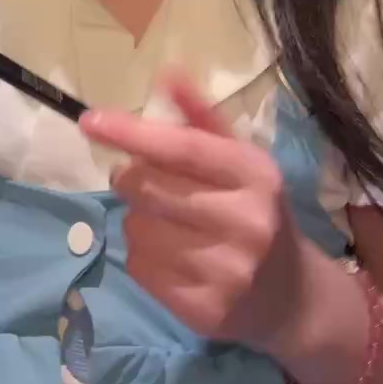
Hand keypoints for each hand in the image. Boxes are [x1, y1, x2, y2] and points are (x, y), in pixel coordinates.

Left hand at [80, 70, 307, 353]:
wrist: (292, 298)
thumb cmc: (256, 211)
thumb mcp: (239, 160)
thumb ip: (201, 118)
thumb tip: (166, 72)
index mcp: (256, 174)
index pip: (182, 147)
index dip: (133, 132)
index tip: (90, 119)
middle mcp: (245, 221)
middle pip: (149, 186)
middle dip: (130, 176)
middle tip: (141, 179)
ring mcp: (225, 270)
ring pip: (138, 227)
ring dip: (137, 217)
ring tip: (165, 220)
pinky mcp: (202, 310)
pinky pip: (139, 267)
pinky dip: (141, 254)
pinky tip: (170, 253)